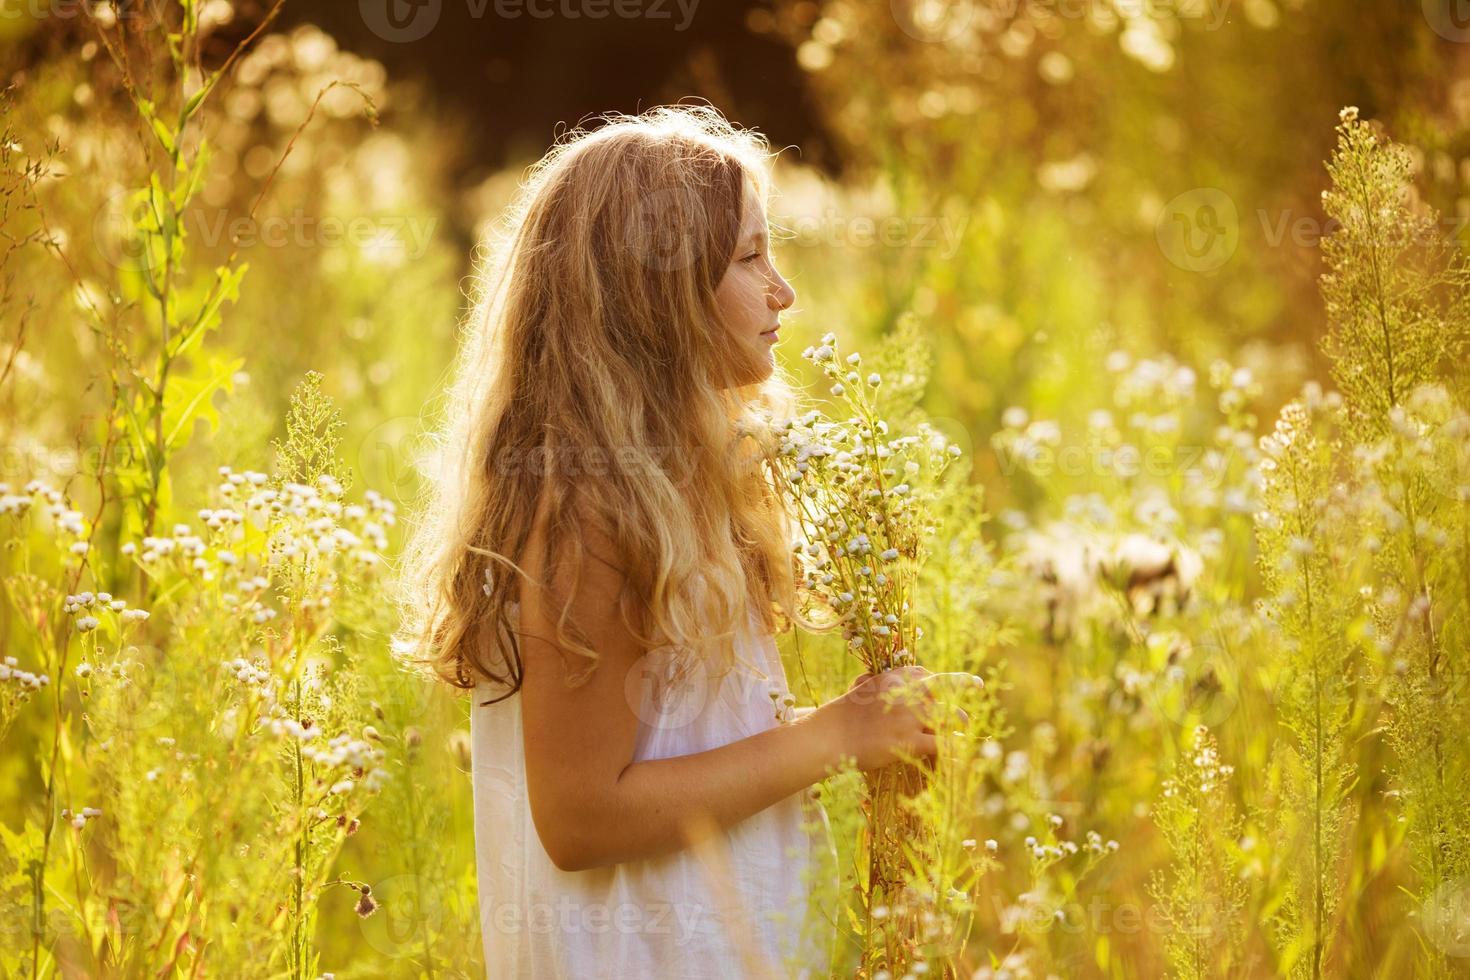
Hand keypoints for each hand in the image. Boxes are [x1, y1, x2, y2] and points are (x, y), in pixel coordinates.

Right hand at [811, 665, 982, 771]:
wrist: (832, 736)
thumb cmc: (842, 714)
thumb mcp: (861, 687)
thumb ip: (877, 681)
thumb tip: (878, 677)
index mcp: (896, 677)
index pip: (927, 674)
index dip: (938, 683)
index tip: (946, 688)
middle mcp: (908, 693)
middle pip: (947, 688)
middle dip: (965, 687)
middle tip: (977, 688)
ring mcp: (911, 717)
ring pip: (950, 717)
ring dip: (961, 725)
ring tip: (966, 731)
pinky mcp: (911, 741)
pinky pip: (943, 745)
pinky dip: (954, 751)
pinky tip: (962, 758)